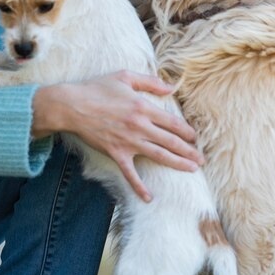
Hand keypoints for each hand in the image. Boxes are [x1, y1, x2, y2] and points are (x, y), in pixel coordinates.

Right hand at [32, 71, 203, 200]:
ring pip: (159, 155)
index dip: (187, 131)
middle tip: (201, 158)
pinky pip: (130, 173)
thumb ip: (150, 82)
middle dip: (189, 151)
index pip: (173, 122)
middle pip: (171, 141)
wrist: (73, 105)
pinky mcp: (116, 153)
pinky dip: (139, 187)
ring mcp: (129, 142)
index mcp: (144, 107)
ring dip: (178, 163)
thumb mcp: (125, 76)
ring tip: (192, 169)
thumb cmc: (98, 88)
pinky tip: (149, 198)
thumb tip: (171, 87)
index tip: (195, 137)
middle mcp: (140, 126)